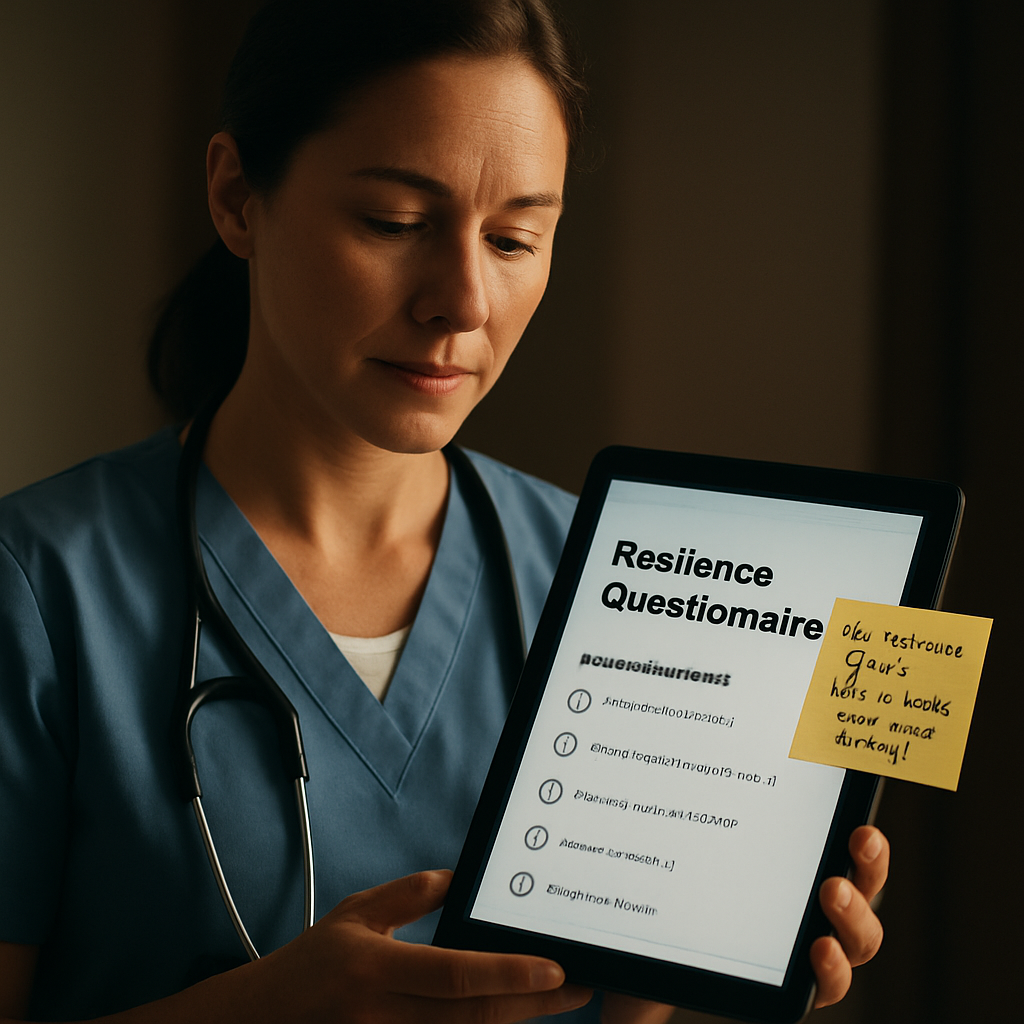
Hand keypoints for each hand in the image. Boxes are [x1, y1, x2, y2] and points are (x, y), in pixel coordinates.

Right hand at [253, 870, 592, 1022]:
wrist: (264, 1020)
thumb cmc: (313, 963)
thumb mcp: (356, 913)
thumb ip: (409, 895)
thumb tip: (460, 877)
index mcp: (377, 971)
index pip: (455, 974)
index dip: (508, 972)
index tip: (555, 967)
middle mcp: (387, 1016)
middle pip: (474, 1016)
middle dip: (533, 1005)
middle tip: (579, 988)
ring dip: (516, 1022)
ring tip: (560, 1002)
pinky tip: (513, 1016)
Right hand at [601, 825, 888, 1021]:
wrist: (683, 907)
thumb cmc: (671, 949)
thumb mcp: (649, 984)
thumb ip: (635, 1017)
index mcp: (784, 978)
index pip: (822, 984)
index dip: (829, 973)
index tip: (817, 949)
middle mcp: (813, 941)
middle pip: (856, 940)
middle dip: (851, 916)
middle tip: (829, 887)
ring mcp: (823, 899)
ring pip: (864, 893)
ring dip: (869, 871)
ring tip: (860, 840)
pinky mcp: (822, 859)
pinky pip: (855, 854)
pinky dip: (863, 840)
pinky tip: (856, 816)